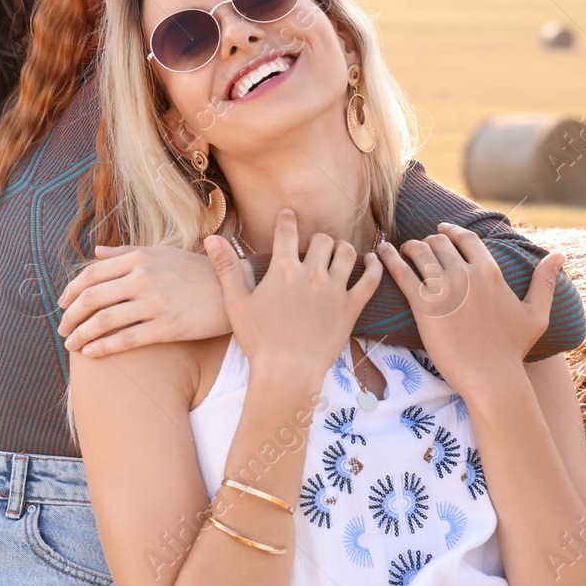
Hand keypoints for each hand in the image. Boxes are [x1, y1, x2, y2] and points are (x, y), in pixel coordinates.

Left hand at [57, 244, 228, 355]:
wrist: (235, 289)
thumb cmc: (196, 271)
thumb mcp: (162, 253)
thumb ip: (126, 252)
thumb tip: (96, 252)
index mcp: (139, 258)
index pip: (92, 274)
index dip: (71, 290)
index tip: (62, 304)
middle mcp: (144, 277)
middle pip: (92, 297)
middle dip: (71, 315)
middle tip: (62, 328)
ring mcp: (155, 302)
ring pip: (104, 320)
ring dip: (81, 334)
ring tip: (71, 344)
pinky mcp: (168, 327)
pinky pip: (126, 339)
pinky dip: (102, 347)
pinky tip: (91, 353)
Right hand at [210, 209, 382, 385]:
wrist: (287, 371)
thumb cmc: (258, 339)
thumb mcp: (236, 302)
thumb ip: (226, 267)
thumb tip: (211, 238)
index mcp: (282, 269)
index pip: (286, 231)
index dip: (287, 219)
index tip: (289, 214)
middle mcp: (311, 273)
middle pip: (322, 240)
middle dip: (317, 239)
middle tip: (314, 246)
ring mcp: (334, 290)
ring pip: (347, 253)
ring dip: (343, 248)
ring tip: (340, 251)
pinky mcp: (351, 308)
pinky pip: (370, 279)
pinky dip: (374, 266)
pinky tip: (373, 261)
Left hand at [377, 222, 562, 395]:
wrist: (491, 376)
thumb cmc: (512, 348)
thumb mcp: (536, 313)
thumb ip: (545, 282)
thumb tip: (560, 256)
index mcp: (490, 272)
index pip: (465, 238)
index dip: (450, 231)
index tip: (440, 230)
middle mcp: (466, 274)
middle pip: (438, 242)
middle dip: (427, 241)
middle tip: (419, 247)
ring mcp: (443, 288)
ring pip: (418, 251)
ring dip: (407, 247)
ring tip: (400, 250)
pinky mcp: (422, 304)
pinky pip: (400, 271)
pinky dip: (388, 258)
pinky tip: (381, 253)